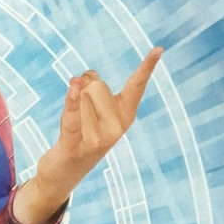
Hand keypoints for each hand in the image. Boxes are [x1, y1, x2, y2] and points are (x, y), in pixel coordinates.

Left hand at [13, 48, 162, 223]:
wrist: (64, 174)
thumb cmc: (81, 134)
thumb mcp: (91, 109)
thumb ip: (91, 87)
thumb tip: (80, 80)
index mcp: (125, 116)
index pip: (137, 86)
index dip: (146, 67)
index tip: (158, 48)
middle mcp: (116, 128)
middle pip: (97, 84)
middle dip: (82, 88)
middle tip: (79, 110)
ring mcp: (97, 139)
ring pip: (80, 95)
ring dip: (69, 103)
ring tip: (71, 124)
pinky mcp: (75, 147)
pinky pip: (72, 118)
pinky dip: (71, 103)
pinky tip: (73, 87)